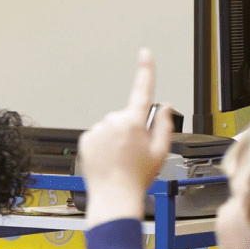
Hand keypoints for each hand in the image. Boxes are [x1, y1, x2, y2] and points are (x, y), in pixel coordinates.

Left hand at [78, 49, 173, 226]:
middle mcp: (113, 121)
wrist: (113, 195)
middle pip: (127, 117)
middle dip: (132, 129)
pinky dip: (103, 145)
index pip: (142, 89)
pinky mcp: (85, 138)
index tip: (145, 53)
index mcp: (134, 122)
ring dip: (117, 139)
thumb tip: (164, 107)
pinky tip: (108, 159)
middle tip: (136, 152)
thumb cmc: (137, 177)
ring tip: (121, 159)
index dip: (145, 70)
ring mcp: (97, 129)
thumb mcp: (160, 151)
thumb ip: (164, 125)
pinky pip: (98, 136)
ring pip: (111, 128)